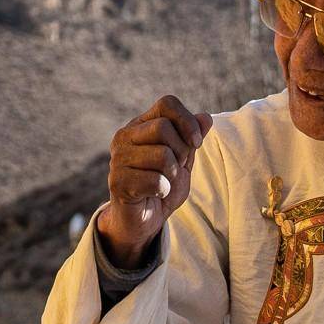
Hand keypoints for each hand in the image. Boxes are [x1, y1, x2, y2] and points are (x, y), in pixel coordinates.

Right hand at [96, 95, 212, 269]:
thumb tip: (206, 118)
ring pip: (162, 155)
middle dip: (181, 151)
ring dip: (173, 175)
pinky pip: (155, 180)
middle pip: (163, 128)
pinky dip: (164, 190)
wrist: (144, 219)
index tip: (196, 143)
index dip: (187, 121)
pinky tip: (155, 194)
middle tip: (176, 168)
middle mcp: (124, 136)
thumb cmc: (163, 185)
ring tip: (165, 182)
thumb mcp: (184, 160)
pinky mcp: (117, 182)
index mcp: (140, 125)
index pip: (166, 103)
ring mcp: (118, 159)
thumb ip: (192, 138)